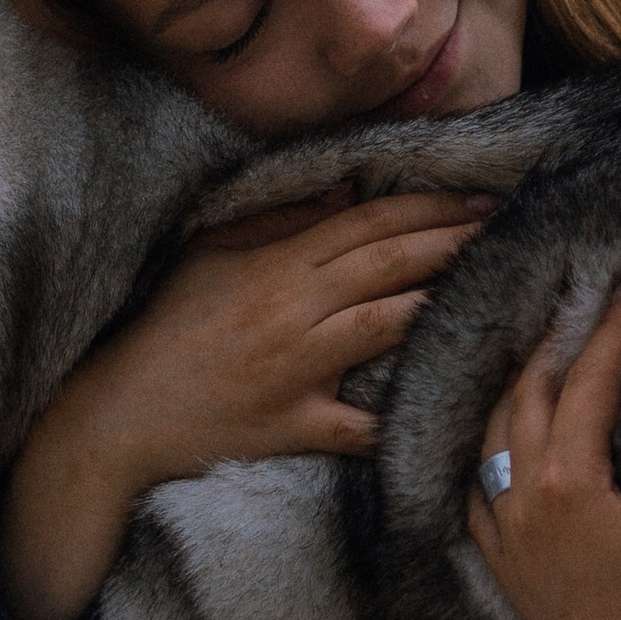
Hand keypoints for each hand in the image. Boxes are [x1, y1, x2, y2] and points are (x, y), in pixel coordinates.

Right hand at [0, 190, 494, 619]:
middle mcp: (292, 313)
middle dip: (450, 241)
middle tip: (501, 227)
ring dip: (440, 302)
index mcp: (274, 267)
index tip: (473, 199)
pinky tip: (447, 406)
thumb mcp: (210, 255)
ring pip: (384, 326)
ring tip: (489, 285)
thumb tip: (345, 193)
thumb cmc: (164, 327)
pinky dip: (398, 417)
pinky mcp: (294, 426)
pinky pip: (357, 426)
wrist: (119, 412)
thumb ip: (279, 221)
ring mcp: (296, 371)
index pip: (363, 224)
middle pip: (386, 265)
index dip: (424, 209)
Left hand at [467, 285, 620, 619]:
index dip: (608, 329)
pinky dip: (486, 461)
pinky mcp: (510, 578)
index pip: (584, 383)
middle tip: (578, 308)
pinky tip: (501, 448)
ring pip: (489, 447)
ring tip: (538, 363)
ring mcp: (508, 545)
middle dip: (551, 350)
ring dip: (512, 397)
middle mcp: (520, 508)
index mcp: (566, 483)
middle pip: (524, 402)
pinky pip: (475, 502)